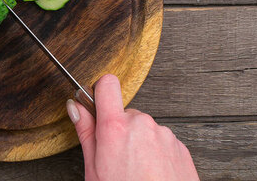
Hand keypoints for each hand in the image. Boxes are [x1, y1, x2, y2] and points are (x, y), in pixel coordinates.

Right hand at [67, 74, 198, 180]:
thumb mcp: (94, 169)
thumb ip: (86, 132)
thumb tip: (76, 108)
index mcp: (116, 127)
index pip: (107, 84)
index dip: (99, 92)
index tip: (97, 104)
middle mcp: (142, 124)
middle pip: (125, 113)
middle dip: (119, 129)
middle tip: (115, 158)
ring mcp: (164, 135)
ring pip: (144, 128)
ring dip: (138, 142)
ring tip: (135, 170)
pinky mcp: (180, 147)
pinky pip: (161, 141)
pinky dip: (155, 153)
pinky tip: (151, 173)